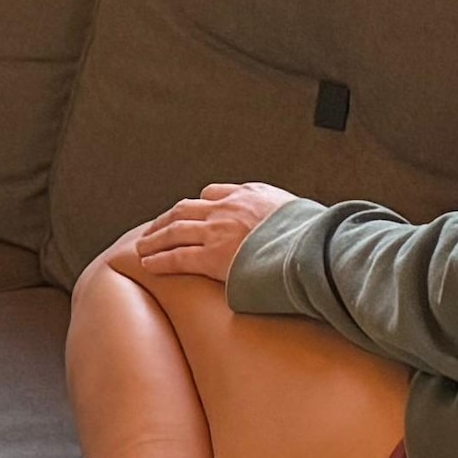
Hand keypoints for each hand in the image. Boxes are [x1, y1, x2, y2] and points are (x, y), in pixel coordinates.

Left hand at [98, 181, 297, 290]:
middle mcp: (228, 208)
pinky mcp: (212, 256)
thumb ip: (287, 216)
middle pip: (185, 209)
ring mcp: (218, 231)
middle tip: (153, 230)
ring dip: (154, 238)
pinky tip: (148, 264)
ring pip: (175, 230)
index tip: (190, 213)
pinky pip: (177, 256)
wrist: (312, 247)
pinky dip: (159, 259)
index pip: (213, 193)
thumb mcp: (302, 212)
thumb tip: (296, 225)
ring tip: (142, 247)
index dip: (199, 204)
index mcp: (250, 194)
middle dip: (166, 220)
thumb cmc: (315, 235)